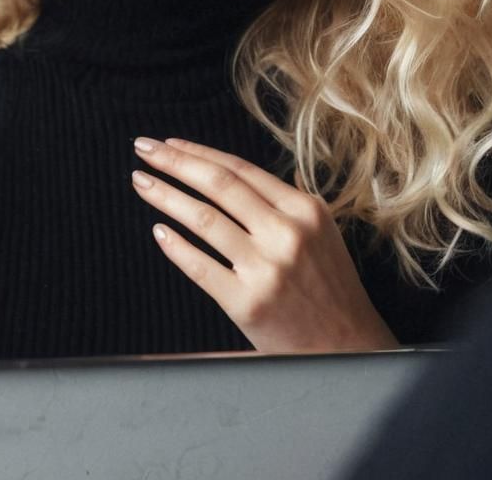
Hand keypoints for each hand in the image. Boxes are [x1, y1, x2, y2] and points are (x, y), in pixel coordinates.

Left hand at [131, 136, 399, 353]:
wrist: (349, 348)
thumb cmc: (330, 287)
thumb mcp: (321, 231)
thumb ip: (283, 201)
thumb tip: (232, 173)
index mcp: (304, 209)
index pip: (240, 169)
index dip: (199, 152)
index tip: (169, 143)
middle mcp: (286, 233)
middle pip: (218, 184)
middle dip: (174, 161)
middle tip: (144, 148)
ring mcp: (266, 268)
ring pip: (204, 218)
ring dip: (165, 195)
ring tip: (142, 182)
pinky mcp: (247, 303)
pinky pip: (200, 267)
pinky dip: (175, 246)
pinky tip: (159, 230)